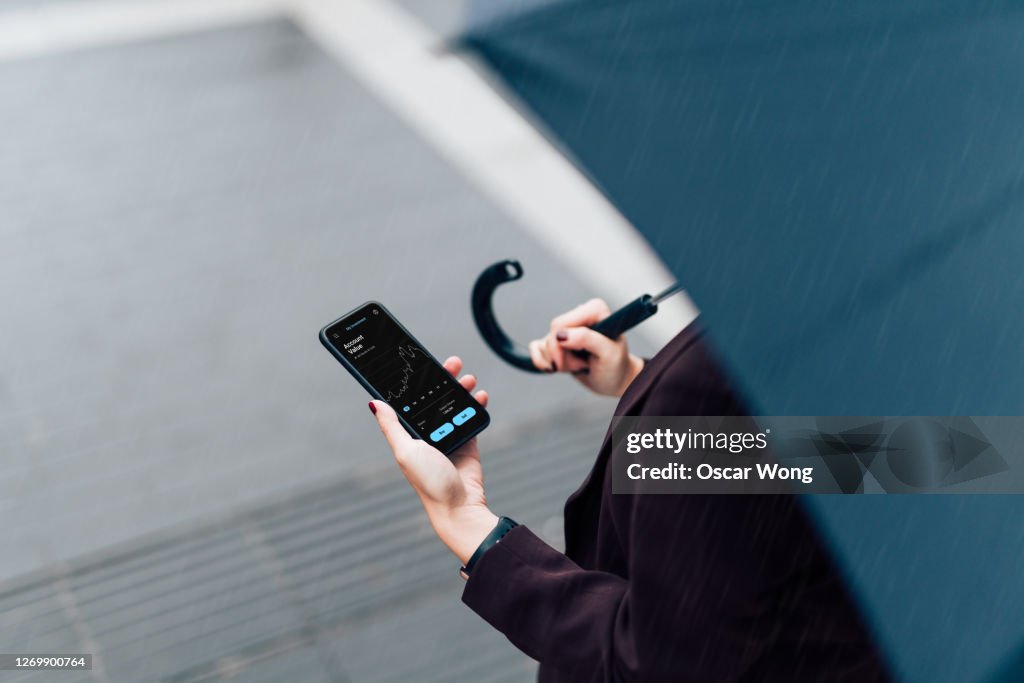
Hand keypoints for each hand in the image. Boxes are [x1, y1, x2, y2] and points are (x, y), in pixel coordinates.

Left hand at [369, 356, 497, 564]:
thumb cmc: (428, 482)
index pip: (411, 400)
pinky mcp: (468, 442)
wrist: (459, 506)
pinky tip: (480, 396)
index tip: (423, 363)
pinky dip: (477, 405)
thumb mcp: (406, 451)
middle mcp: (428, 433)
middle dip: (444, 379)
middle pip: (435, 397)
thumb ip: (392, 426)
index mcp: (409, 433)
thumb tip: (373, 402)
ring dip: (462, 389)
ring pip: (455, 404)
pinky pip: (472, 417)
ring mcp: (449, 436)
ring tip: (469, 379)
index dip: (417, 381)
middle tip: (453, 363)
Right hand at [528, 298, 643, 396]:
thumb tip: (561, 335)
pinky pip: (535, 347)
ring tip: (580, 365)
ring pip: (545, 344)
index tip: (572, 364)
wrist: (614, 380)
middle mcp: (579, 314)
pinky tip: (557, 369)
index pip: (561, 323)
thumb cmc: (616, 365)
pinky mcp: (556, 340)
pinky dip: (542, 362)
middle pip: (552, 334)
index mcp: (594, 310)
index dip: (560, 346)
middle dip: (562, 357)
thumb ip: (587, 339)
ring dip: (559, 363)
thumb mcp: (609, 354)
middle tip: (581, 365)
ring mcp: (567, 328)